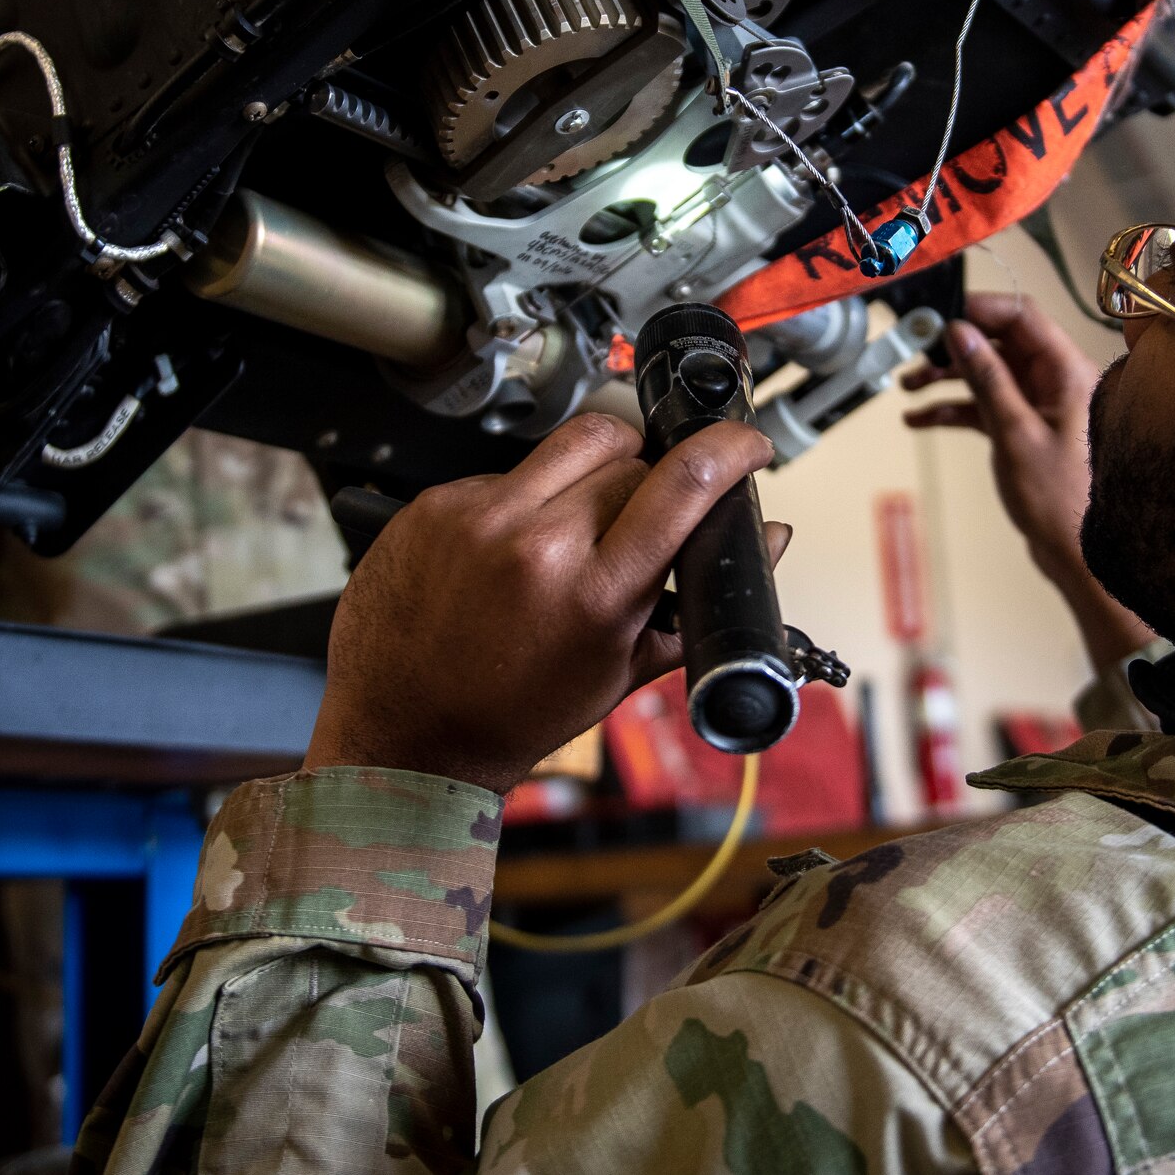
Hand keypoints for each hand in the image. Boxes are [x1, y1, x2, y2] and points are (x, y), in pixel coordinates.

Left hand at [306, 413, 786, 793]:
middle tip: (639, 524)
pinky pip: (511, 468)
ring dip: (600, 466)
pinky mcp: (437, 502)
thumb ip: (703, 601)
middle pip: (633, 457)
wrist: (403, 733)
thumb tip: (771, 541)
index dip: (730, 449)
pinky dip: (529, 495)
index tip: (745, 444)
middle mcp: (535, 543)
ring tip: (584, 517)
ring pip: (576, 441)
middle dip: (653, 482)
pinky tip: (516, 543)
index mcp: (594, 593)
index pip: (684, 482)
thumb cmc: (512, 715)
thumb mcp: (624, 671)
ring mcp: (479, 515)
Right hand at [903, 292, 1155, 672]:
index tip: (942, 312)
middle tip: (916, 350)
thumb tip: (959, 333)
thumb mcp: (1014, 433)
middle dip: (955, 346)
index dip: (981, 309)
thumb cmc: (1062, 500)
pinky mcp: (1028, 429)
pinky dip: (956, 409)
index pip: (1023, 318)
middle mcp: (1056, 382)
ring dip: (949, 378)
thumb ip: (987, 379)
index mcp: (1067, 372)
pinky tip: (920, 419)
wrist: (1079, 555)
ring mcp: (1041, 406)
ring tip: (909, 386)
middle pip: (1001, 344)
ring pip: (990, 374)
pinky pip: (987, 406)